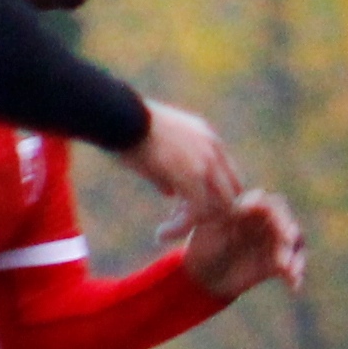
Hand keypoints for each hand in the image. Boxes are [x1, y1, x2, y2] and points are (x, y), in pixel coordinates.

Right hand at [115, 100, 252, 226]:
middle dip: (208, 213)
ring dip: (193, 224)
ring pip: (218, 207)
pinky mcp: (190, 176)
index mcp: (206, 138)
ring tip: (165, 232)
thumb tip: (171, 192)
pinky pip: (196, 212)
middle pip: (230, 194)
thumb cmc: (125, 128)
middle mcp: (212, 148)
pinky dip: (180, 228)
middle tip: (178, 221)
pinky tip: (161, 234)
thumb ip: (168, 172)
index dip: (210, 197)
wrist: (117, 114)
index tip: (181, 207)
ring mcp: (205, 161)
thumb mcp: (155, 148)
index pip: (226, 176)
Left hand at [181, 186, 307, 297]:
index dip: (262, 205)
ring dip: (295, 254)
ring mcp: (274, 243)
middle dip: (286, 227)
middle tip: (287, 237)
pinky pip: (292, 267)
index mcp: (251, 209)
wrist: (205, 274)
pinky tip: (294, 286)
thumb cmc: (202, 244)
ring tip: (289, 267)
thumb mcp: (204, 227)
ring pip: (293, 244)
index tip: (250, 212)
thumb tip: (181, 222)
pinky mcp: (277, 264)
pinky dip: (295, 275)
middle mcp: (266, 223)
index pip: (265, 201)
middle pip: (285, 219)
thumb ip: (203, 216)